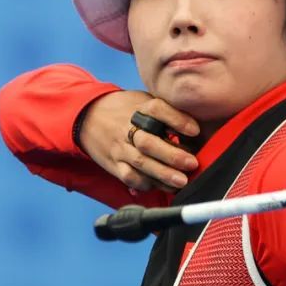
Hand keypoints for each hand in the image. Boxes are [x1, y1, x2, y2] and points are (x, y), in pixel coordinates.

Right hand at [78, 91, 200, 191]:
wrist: (88, 115)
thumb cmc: (128, 108)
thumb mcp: (145, 99)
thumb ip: (167, 110)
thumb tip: (197, 127)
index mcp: (140, 107)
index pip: (158, 110)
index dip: (177, 119)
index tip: (195, 130)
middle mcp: (128, 127)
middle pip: (148, 142)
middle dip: (172, 155)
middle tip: (192, 164)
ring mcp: (120, 147)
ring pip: (140, 162)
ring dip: (162, 174)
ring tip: (181, 181)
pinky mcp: (113, 163)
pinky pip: (128, 176)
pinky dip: (145, 183)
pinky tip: (160, 186)